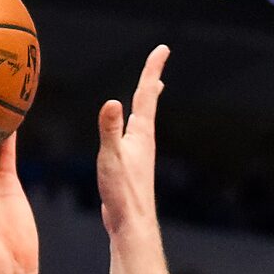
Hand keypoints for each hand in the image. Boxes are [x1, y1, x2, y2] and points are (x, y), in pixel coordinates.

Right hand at [95, 45, 169, 241]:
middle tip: (159, 62)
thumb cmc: (122, 193)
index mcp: (141, 134)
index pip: (146, 94)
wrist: (131, 224)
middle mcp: (144, 140)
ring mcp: (140, 153)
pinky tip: (131, 130)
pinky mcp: (132, 166)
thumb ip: (110, 130)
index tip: (163, 48)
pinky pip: (134, 135)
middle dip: (152, 81)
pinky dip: (134, 122)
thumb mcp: (111, 157)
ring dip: (146, 101)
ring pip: (143, 119)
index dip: (153, 69)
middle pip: (149, 103)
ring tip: (152, 90)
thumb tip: (112, 102)